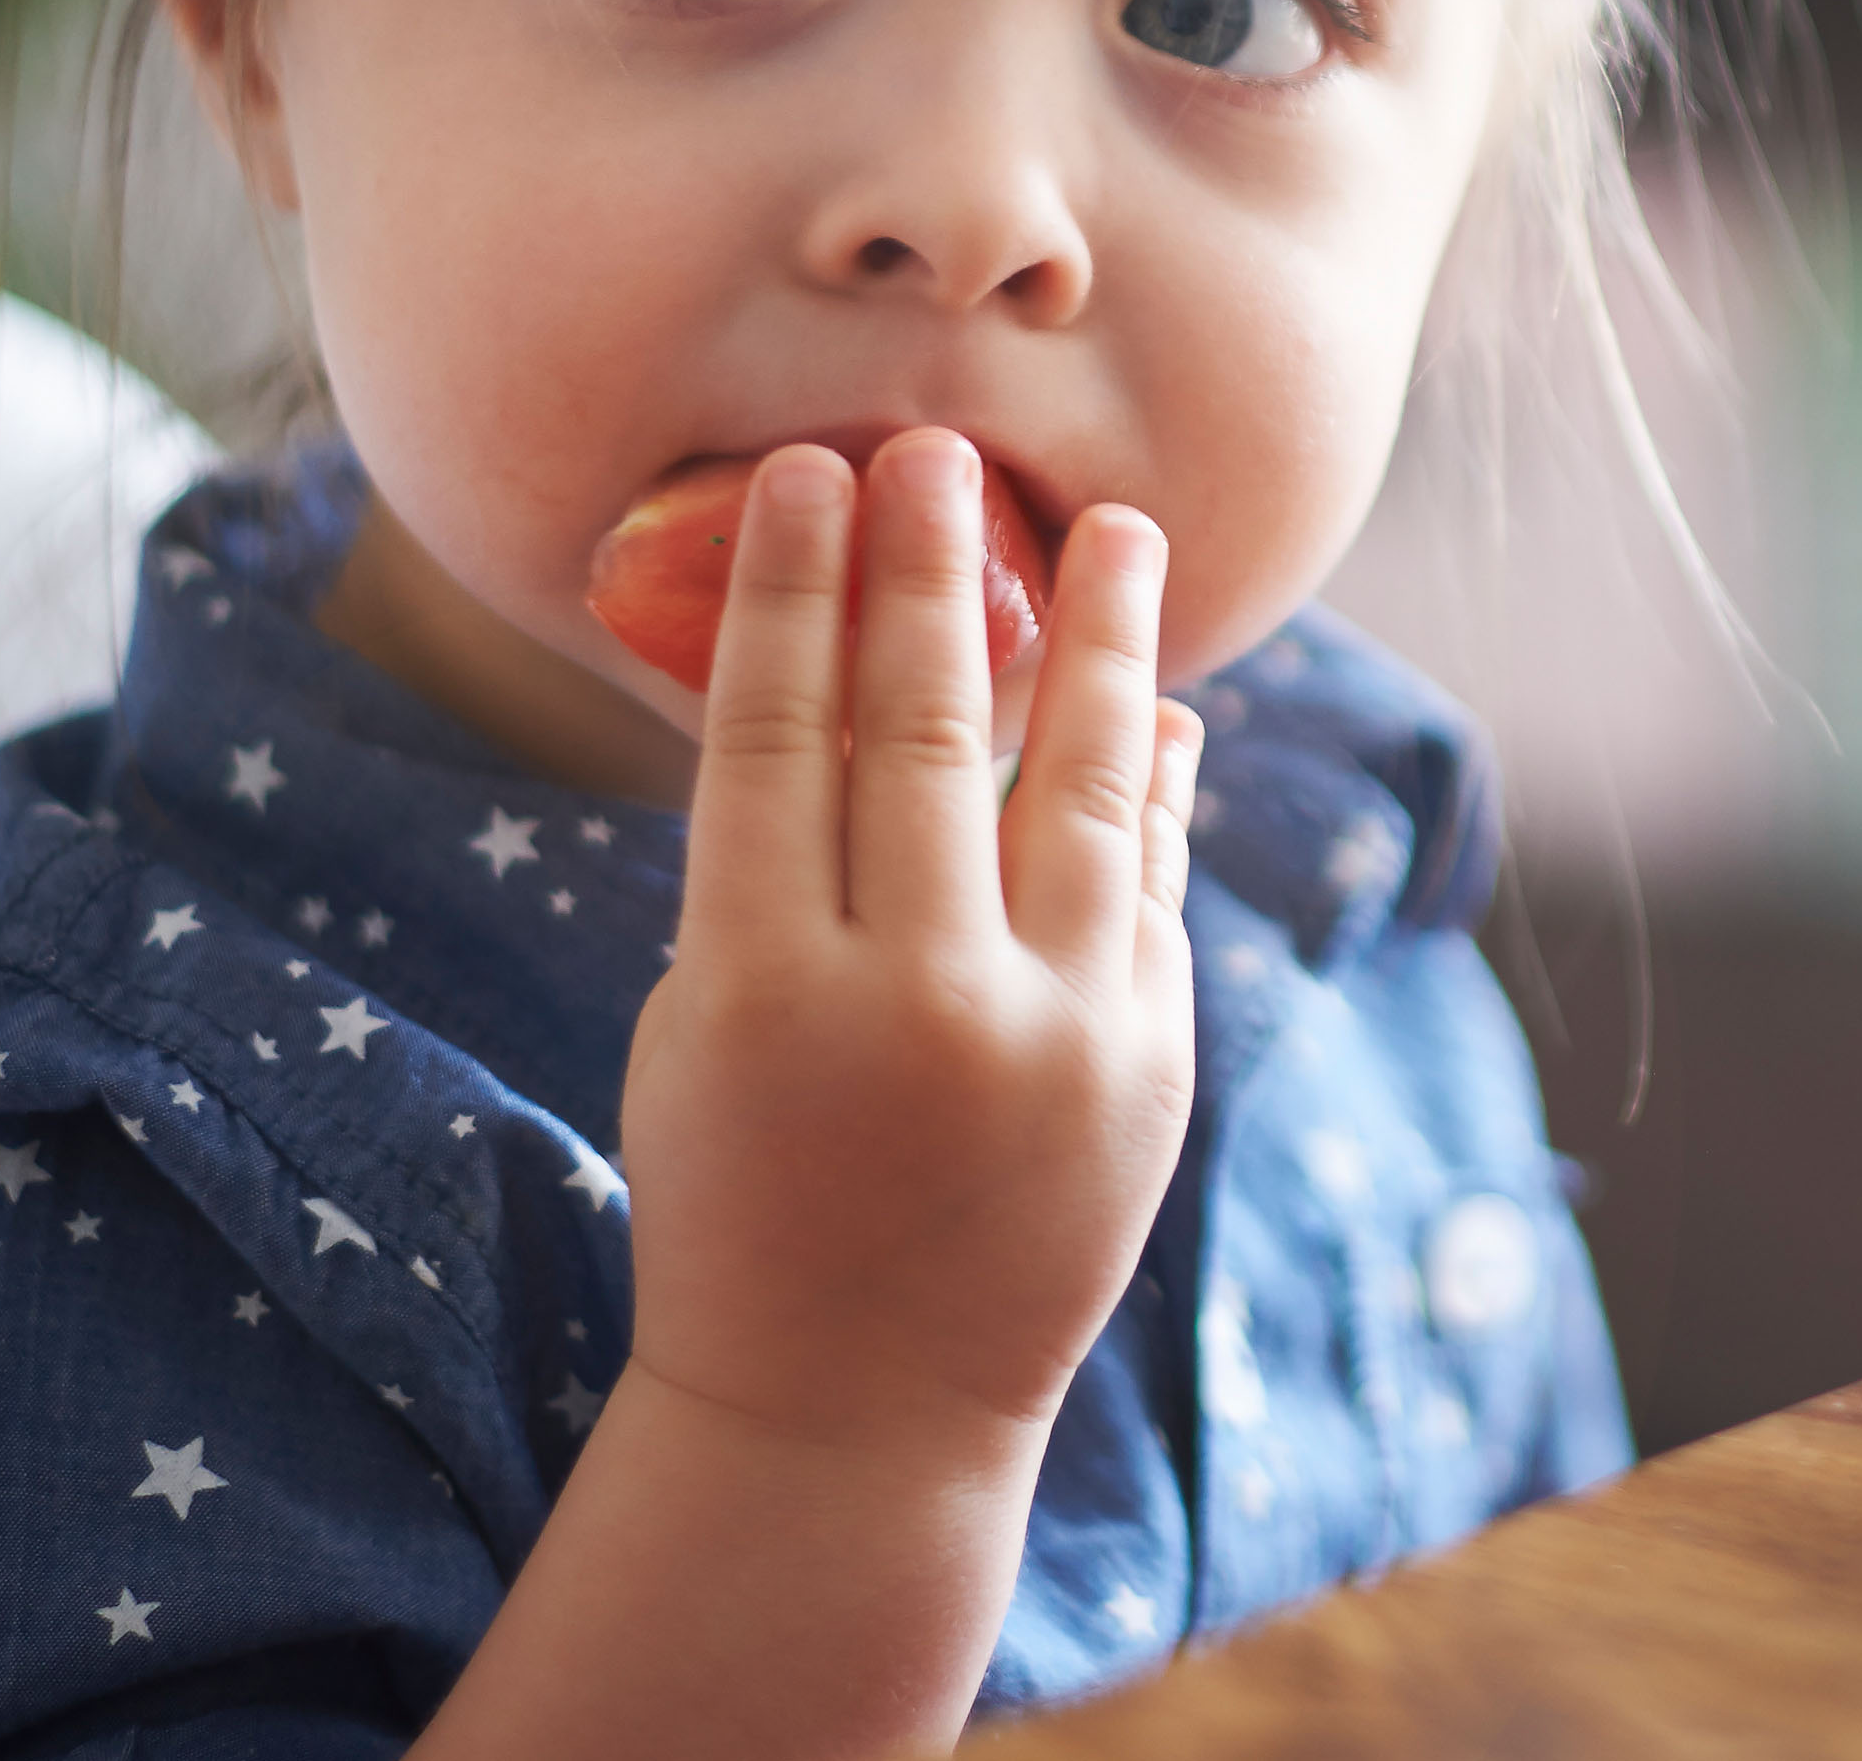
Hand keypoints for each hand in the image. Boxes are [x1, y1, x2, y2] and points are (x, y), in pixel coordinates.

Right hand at [614, 432, 1199, 1445]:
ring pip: (1086, 789)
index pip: (777, 739)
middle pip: (925, 734)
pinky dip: (1156, 790)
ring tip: (1119, 530)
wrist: (853, 1409)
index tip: (812, 475)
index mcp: (759, 991)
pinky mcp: (1147, 1069)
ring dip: (1104, 644)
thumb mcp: (703, 1029)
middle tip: (941, 453)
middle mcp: (914, 1006)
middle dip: (933, 575)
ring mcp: (1051, 1039)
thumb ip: (777, 872)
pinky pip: (1152, 885)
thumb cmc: (742, 1193)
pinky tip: (1158, 707)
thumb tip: (865, 683)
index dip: (795, 592)